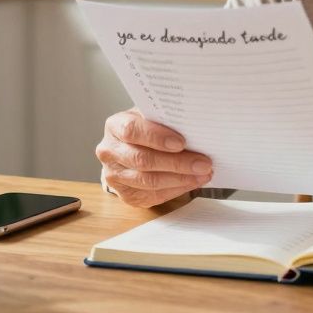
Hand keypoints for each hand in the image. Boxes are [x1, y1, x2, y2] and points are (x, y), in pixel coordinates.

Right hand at [96, 109, 213, 207]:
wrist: (128, 149)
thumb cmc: (145, 130)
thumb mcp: (150, 117)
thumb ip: (166, 120)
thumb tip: (196, 129)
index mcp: (115, 126)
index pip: (132, 130)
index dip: (156, 137)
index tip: (181, 143)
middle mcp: (110, 152)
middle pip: (143, 160)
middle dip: (177, 163)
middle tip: (203, 163)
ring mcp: (115, 176)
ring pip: (149, 181)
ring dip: (180, 179)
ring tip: (202, 173)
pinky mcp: (126, 195)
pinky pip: (153, 195)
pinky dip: (176, 189)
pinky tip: (192, 182)